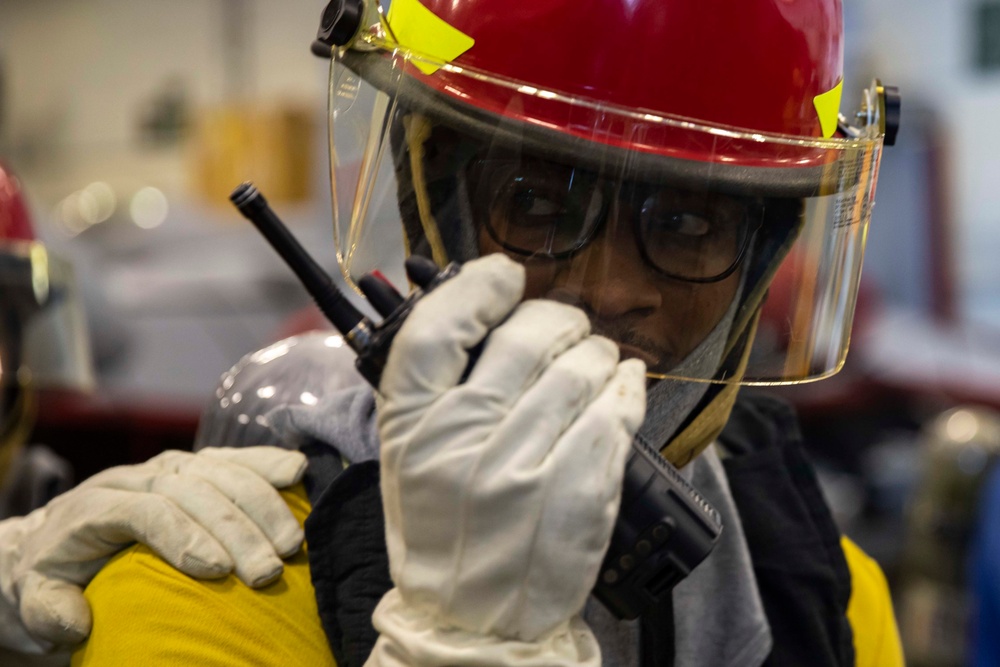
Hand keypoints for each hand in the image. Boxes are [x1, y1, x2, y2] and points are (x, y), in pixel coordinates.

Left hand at [0, 445, 306, 651]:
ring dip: (262, 502)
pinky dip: (266, 462)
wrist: (55, 540)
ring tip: (292, 543)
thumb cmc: (55, 577)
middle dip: (236, 528)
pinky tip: (297, 473)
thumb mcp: (36, 600)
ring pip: (219, 470)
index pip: (144, 508)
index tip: (217, 570)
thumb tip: (78, 619)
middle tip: (267, 571)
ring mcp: (165, 467)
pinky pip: (233, 458)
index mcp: (93, 506)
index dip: (182, 534)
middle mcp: (132, 477)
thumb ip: (49, 609)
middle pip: (191, 488)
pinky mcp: (191, 466)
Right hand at [370, 254, 645, 665]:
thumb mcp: (412, 460)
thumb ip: (437, 392)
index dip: (475, 287)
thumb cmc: (445, 535)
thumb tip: (490, 318)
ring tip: (597, 360)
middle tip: (567, 328)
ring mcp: (522, 467)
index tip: (503, 275)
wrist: (473, 623)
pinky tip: (623, 384)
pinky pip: (617, 410)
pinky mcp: (578, 491)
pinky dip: (627, 386)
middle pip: (524, 336)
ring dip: (597, 352)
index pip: (435, 329)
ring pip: (581, 366)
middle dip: (558, 320)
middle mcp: (462, 442)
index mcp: (410, 428)